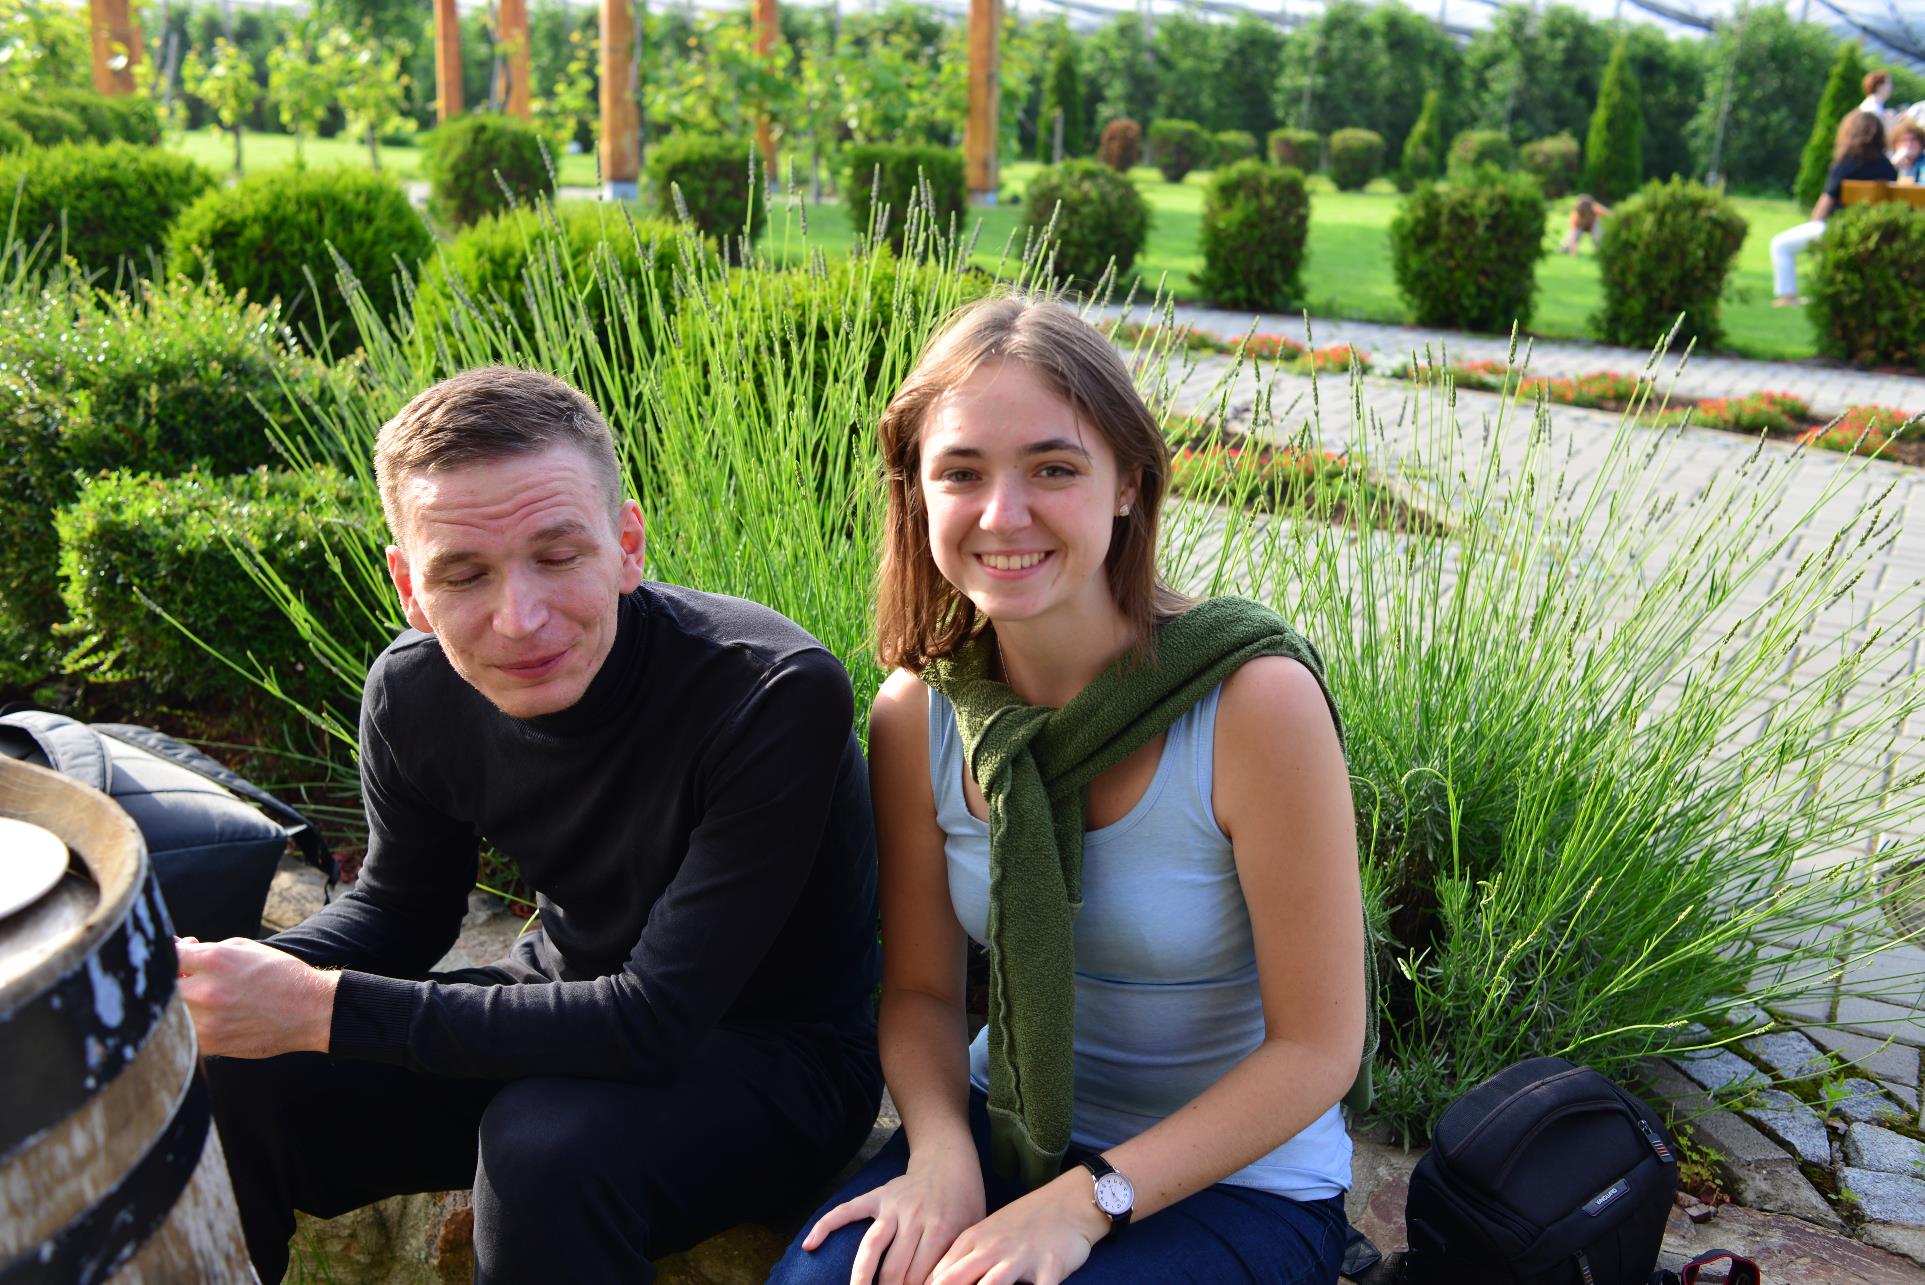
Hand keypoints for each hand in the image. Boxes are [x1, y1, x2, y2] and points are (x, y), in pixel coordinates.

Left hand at [176, 937, 338, 1057]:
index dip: (168, 954)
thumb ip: (208, 949)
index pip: (167, 954)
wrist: (310, 1010)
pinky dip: (187, 1024)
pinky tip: (206, 1016)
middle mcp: (206, 991)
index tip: (176, 957)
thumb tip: (181, 951)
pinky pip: (182, 1032)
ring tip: (200, 998)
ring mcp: (206, 1021)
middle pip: (161, 985)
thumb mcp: (246, 948)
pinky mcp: (211, 1044)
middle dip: (170, 979)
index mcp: (215, 960)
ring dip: (176, 1004)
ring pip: (169, 1012)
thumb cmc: (280, 974)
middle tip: (186, 977)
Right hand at [802, 1145, 984, 1284]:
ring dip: (861, 1278)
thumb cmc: (965, 1201)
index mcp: (942, 1230)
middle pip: (896, 1270)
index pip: (922, 1278)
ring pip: (871, 1248)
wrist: (949, 1160)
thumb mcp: (972, 1230)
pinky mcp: (876, 1196)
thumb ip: (956, 1261)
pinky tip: (809, 1245)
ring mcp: (892, 1207)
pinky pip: (847, 1212)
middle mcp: (914, 1219)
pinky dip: (826, 1227)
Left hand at [929, 1171, 1107, 1284]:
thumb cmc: (1026, 1223)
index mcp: (972, 1242)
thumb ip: (962, 1259)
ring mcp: (1019, 1258)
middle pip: (954, 1281)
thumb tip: (933, 1281)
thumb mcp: (988, 1235)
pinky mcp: (1048, 1269)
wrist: (1070, 1202)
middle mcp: (992, 1249)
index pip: (938, 1275)